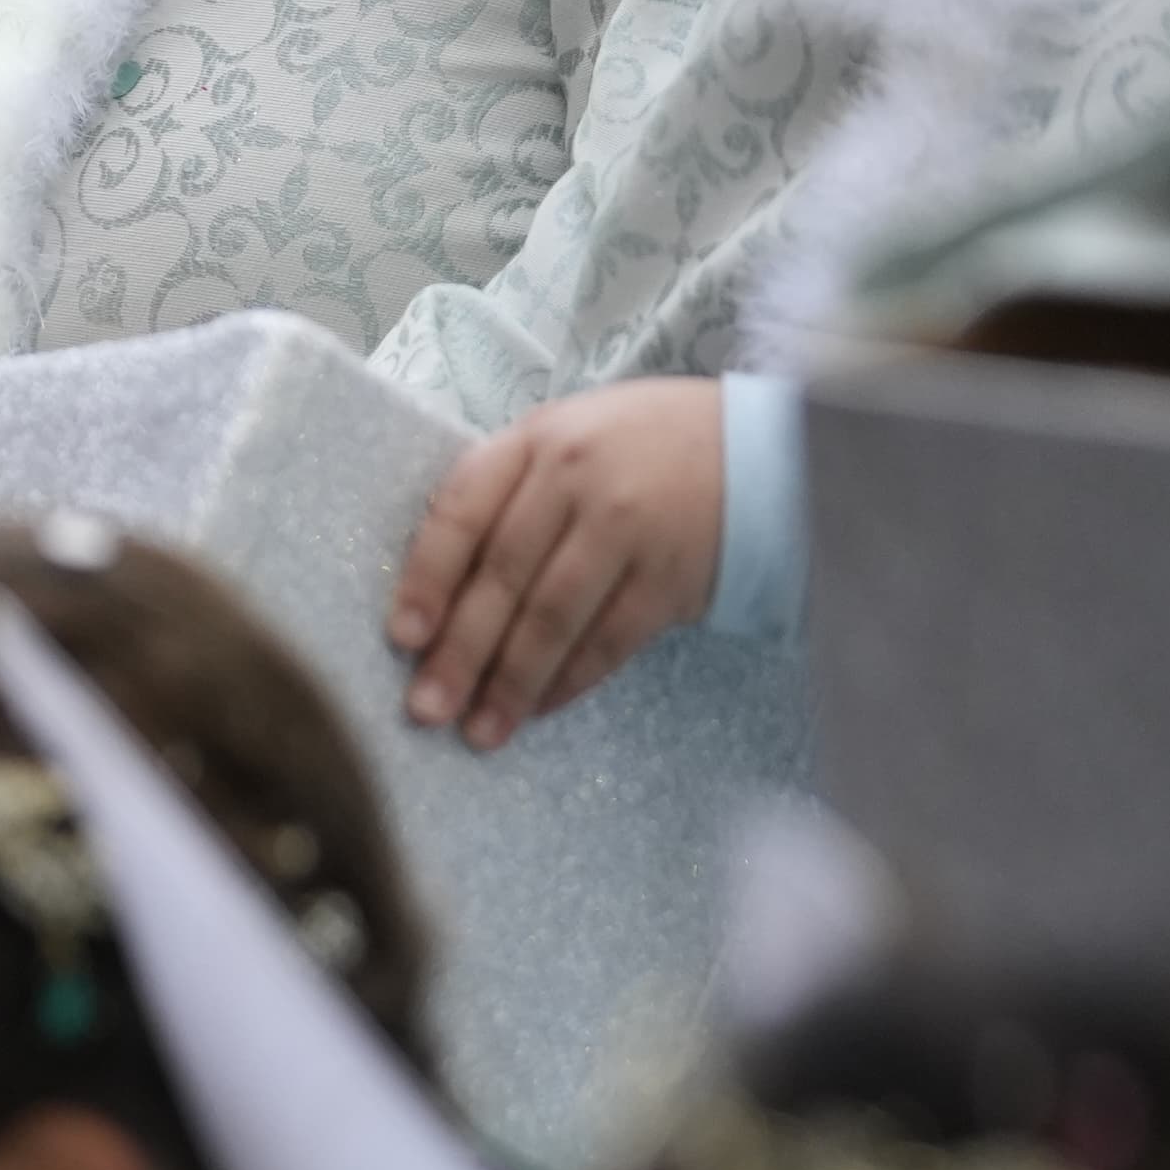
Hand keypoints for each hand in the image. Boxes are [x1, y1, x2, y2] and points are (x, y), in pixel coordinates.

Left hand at [388, 380, 726, 750]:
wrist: (767, 447)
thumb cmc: (640, 451)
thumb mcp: (566, 442)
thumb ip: (506, 498)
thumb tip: (436, 599)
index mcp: (536, 439)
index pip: (462, 511)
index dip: (426, 579)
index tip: (402, 639)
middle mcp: (579, 476)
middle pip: (503, 576)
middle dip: (460, 652)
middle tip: (425, 709)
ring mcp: (631, 525)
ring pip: (554, 616)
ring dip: (511, 681)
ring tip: (479, 730)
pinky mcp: (675, 572)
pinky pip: (610, 638)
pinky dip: (571, 678)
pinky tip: (539, 707)